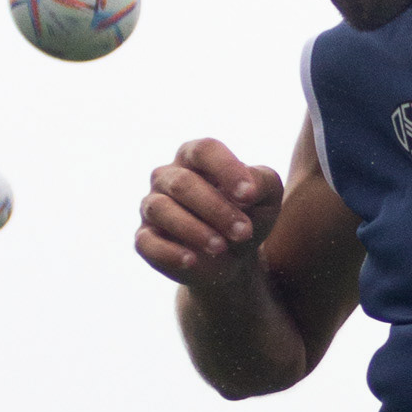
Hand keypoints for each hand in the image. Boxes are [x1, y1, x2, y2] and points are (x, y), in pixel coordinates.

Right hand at [137, 139, 284, 286]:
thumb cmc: (248, 215)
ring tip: (221, 247)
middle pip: (183, 183)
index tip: (249, 194)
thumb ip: (262, 183)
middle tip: (244, 232)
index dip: (226, 169)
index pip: (204, 151)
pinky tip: (192, 260)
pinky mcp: (145, 239)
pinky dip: (169, 252)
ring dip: (194, 229)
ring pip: (161, 209)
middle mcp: (168, 177)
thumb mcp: (266, 197)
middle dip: (216, 209)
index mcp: (195, 157)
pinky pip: (147, 243)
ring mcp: (153, 207)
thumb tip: (247, 188)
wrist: (233, 258)